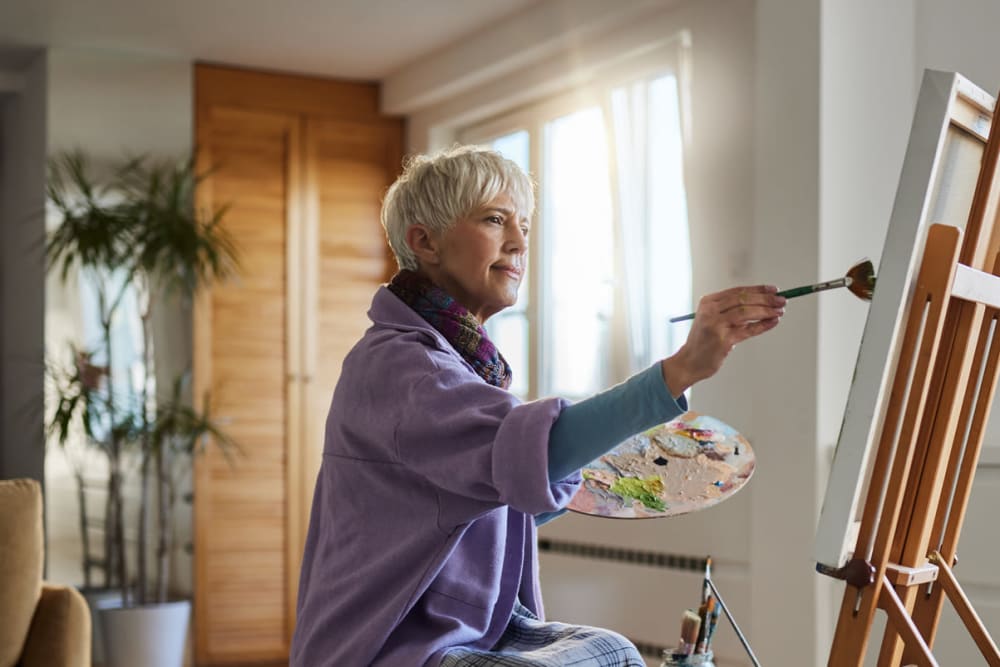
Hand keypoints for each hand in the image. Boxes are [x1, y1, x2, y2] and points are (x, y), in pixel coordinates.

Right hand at [660, 285, 784, 395]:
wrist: (690, 361)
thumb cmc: (704, 341)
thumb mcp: (712, 319)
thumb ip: (731, 310)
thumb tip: (762, 301)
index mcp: (708, 302)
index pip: (737, 291)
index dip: (758, 289)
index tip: (773, 290)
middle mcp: (710, 311)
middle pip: (743, 300)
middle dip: (766, 299)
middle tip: (781, 300)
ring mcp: (716, 325)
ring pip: (746, 312)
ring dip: (766, 311)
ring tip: (780, 311)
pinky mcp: (723, 340)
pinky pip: (747, 330)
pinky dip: (762, 326)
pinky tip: (773, 322)